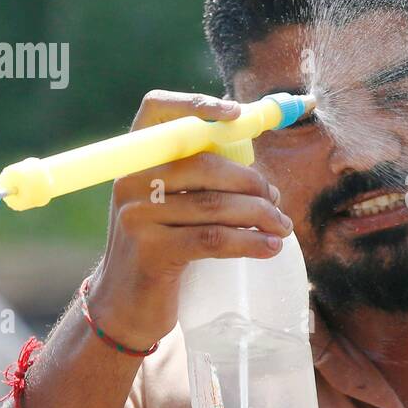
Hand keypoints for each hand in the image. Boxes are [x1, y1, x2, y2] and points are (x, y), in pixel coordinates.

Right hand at [87, 90, 292, 347]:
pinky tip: (271, 248)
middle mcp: (130, 181)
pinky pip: (213, 240)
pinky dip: (250, 243)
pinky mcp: (151, 252)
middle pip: (205, 165)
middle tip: (276, 203)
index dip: (196, 103)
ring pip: (215, 206)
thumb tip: (265, 175)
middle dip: (252, 183)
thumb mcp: (171, 205)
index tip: (237, 114)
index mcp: (136, 160)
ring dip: (261, 216)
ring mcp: (136, 216)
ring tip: (282, 228)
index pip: (157, 109)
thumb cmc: (163, 247)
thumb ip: (202, 180)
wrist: (125, 304)